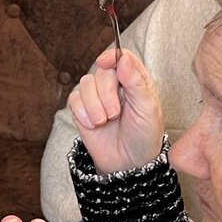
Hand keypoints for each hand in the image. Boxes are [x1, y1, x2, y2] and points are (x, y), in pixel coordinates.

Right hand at [68, 48, 163, 174]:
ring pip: (85, 84)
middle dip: (105, 93)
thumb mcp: (148, 109)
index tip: (105, 63)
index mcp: (135, 81)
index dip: (112, 56)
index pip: (121, 56)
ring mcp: (97, 97)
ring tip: (104, 122)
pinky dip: (82, 113)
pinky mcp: (83, 110)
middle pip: (101, 71)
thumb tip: (123, 58)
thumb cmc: (144, 136)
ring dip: (94, 105)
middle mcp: (115, 86)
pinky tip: (93, 125)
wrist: (129, 164)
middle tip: (114, 113)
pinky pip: (74, 100)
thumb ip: (136, 82)